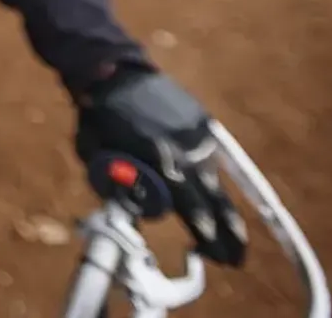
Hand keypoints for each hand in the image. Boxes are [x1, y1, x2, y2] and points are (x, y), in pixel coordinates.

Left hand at [75, 68, 247, 265]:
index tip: (212, 254)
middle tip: (234, 261)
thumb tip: (133, 212)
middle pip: (214, 201)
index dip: (204, 232)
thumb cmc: (97, 117)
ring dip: (226, 215)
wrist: (114, 71)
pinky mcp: (203, 124)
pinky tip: (223, 206)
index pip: (190, 205)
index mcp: (158, 157)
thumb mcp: (96, 154)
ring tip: (235, 241)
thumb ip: (115, 183)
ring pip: (218, 184)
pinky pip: (213, 160)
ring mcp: (197, 135)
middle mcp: (185, 148)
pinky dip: (217, 184)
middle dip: (226, 234)